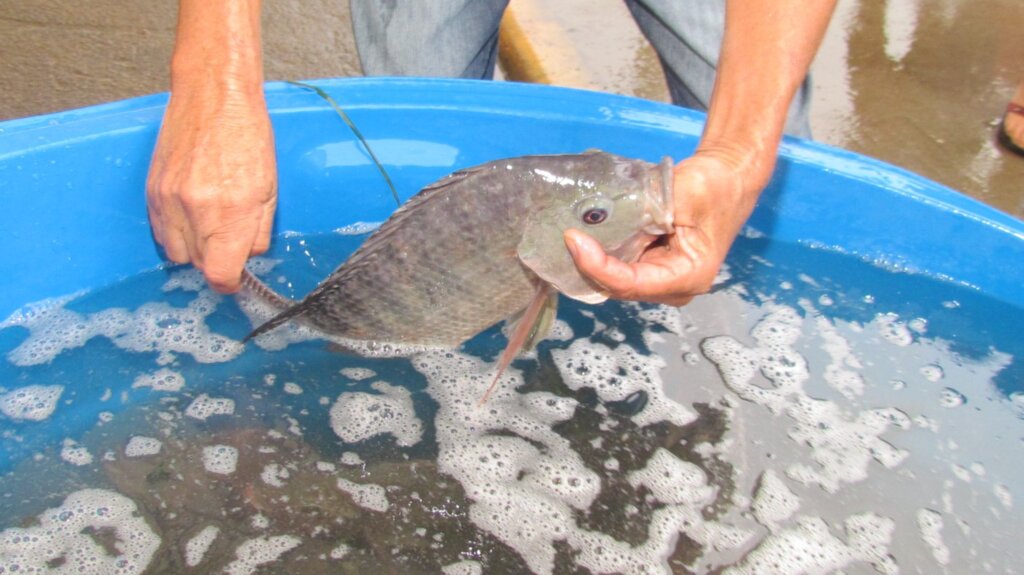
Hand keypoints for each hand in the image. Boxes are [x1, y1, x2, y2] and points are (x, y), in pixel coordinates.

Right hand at [146, 89, 276, 292]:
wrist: (212, 95)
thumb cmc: (248, 135)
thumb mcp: (270, 188)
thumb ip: (259, 230)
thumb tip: (249, 257)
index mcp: (230, 211)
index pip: (220, 274)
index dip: (230, 283)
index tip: (236, 280)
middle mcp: (194, 210)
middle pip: (199, 266)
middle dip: (216, 261)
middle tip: (229, 243)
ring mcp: (168, 201)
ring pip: (177, 253)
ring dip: (194, 250)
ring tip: (211, 227)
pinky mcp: (152, 191)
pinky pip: (161, 232)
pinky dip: (177, 233)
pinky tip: (193, 215)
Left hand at [564, 149, 763, 306]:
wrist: (728, 179)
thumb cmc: (714, 187)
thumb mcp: (685, 194)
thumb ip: (648, 212)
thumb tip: (605, 219)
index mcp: (689, 276)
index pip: (632, 283)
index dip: (598, 265)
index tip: (574, 239)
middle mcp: (673, 288)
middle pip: (619, 287)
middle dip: (589, 265)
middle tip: (565, 235)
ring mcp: (660, 280)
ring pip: (615, 280)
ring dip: (591, 261)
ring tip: (569, 236)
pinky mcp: (650, 267)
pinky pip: (618, 267)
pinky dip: (600, 254)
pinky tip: (583, 236)